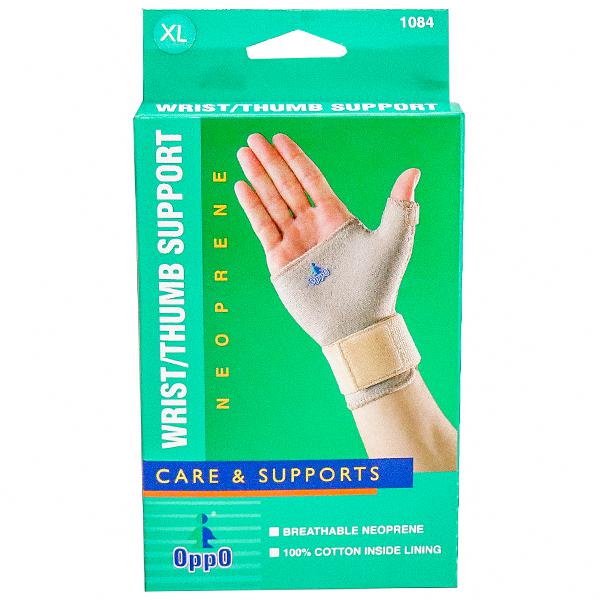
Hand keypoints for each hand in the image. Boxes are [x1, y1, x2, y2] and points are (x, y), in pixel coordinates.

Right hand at [234, 133, 419, 273]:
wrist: (356, 324)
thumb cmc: (379, 285)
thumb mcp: (393, 242)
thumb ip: (400, 206)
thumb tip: (414, 169)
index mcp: (337, 218)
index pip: (311, 179)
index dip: (295, 157)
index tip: (280, 137)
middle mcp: (314, 227)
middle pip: (287, 185)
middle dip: (270, 161)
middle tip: (253, 137)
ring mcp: (296, 243)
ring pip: (271, 202)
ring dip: (257, 177)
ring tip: (243, 153)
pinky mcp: (281, 261)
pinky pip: (263, 227)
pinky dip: (252, 206)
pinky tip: (242, 186)